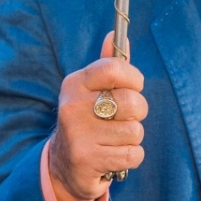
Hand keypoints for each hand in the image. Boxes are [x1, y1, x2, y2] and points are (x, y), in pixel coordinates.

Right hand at [48, 32, 145, 200]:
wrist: (63, 166)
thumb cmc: (88, 121)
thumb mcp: (92, 91)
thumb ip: (108, 66)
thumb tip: (116, 34)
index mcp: (75, 83)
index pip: (114, 68)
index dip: (134, 78)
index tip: (134, 87)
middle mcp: (73, 106)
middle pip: (132, 102)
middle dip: (137, 114)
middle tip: (123, 120)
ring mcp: (78, 134)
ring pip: (135, 131)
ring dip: (132, 139)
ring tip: (113, 140)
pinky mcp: (87, 160)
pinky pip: (133, 154)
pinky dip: (130, 157)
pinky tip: (113, 156)